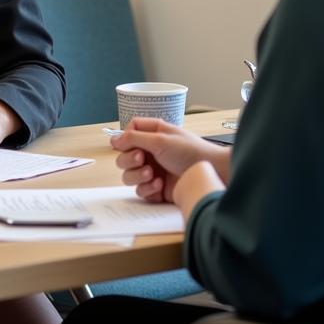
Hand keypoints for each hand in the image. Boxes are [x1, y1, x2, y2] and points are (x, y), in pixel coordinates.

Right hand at [112, 117, 229, 202]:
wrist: (209, 174)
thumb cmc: (191, 152)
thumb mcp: (160, 139)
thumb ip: (134, 138)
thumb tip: (114, 139)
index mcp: (153, 134)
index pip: (129, 132)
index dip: (125, 139)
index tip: (128, 144)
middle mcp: (151, 152)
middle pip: (124, 156)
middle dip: (129, 160)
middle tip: (142, 159)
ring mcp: (153, 171)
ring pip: (129, 176)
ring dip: (137, 176)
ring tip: (151, 175)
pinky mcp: (157, 189)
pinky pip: (140, 191)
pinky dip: (147, 189)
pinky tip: (160, 185)